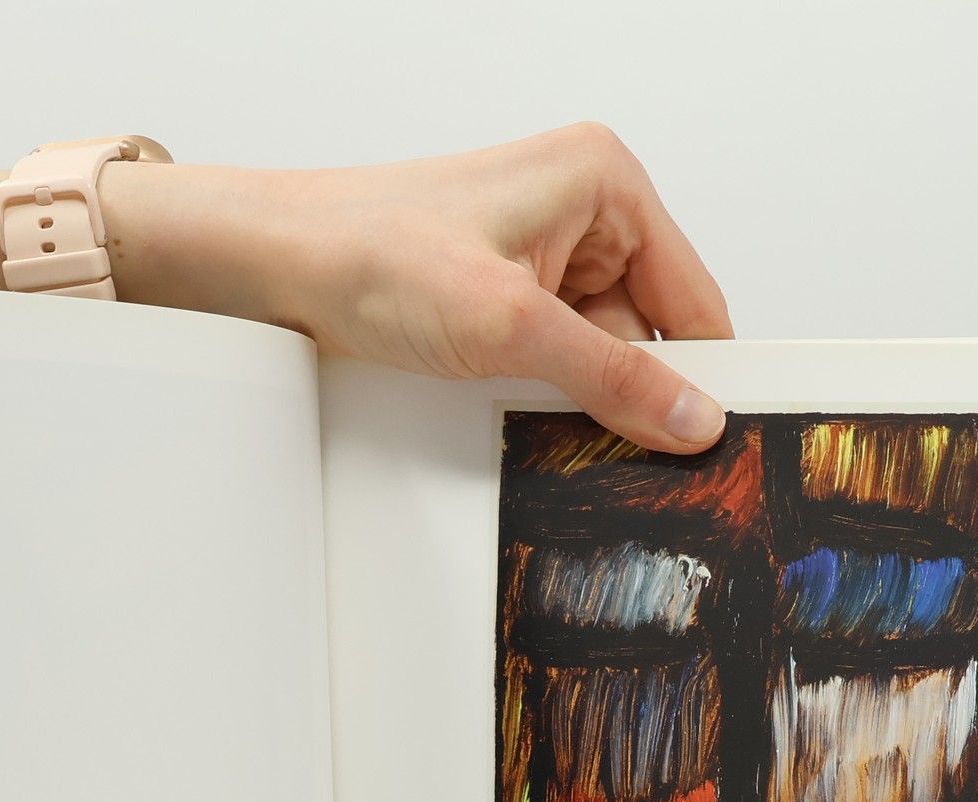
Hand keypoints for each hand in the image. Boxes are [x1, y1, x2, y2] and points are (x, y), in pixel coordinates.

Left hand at [0, 124, 731, 452]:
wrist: (272, 265)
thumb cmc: (370, 253)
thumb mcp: (511, 329)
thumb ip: (612, 379)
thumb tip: (690, 420)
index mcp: (605, 182)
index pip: (694, 298)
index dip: (698, 375)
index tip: (705, 442)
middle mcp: (580, 207)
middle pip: (646, 331)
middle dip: (620, 386)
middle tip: (592, 434)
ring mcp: (538, 250)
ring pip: (594, 351)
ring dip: (567, 390)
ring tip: (512, 391)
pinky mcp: (498, 290)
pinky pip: (549, 354)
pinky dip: (533, 386)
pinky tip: (499, 394)